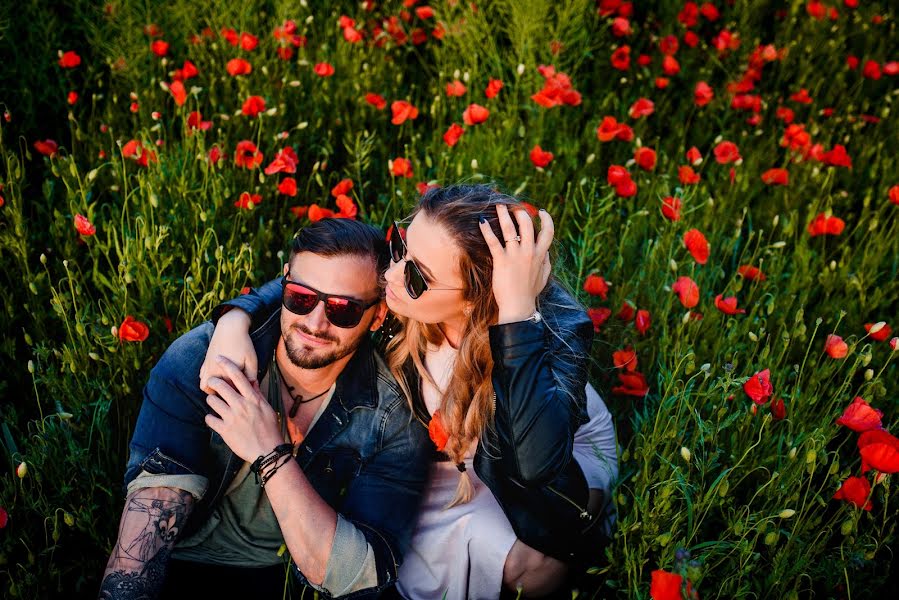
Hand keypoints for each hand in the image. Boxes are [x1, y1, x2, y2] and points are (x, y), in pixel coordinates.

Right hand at [200, 309, 257, 393]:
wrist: (230, 327)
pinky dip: (208, 379)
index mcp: (225, 374)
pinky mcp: (205, 361)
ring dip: (212, 388)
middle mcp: (213, 372)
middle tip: (233, 392)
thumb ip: (251, 376)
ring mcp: (207, 367)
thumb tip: (251, 388)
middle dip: (222, 395)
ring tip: (224, 385)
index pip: (228, 393)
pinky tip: (218, 376)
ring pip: (204, 386)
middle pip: (213, 392)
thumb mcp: (252, 361)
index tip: (242, 395)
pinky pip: (202, 376)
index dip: (235, 396)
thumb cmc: (243, 344)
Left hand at [204, 356, 282, 462]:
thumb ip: (257, 394)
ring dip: (212, 401)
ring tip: (215, 404)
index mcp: (252, 399)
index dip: (227, 364)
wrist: (268, 451)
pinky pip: (209, 419)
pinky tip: (215, 419)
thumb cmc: (269, 429)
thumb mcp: (267, 408)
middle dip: (213, 382)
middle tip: (212, 383)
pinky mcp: (224, 430)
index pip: (238, 376)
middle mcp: (241, 405)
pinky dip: (210, 418)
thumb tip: (252, 381)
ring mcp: (231, 418)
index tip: (219, 358)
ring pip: (212, 401)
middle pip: (220, 386)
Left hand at [479, 204, 553, 323]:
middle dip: (521, 212)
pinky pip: (493, 241)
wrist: (518, 307)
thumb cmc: (530, 294)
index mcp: (541, 255)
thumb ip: (546, 263)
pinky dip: (487, 230)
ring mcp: (515, 256)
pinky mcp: (501, 261)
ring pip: (511, 229)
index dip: (546, 219)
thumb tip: (547, 252)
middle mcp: (529, 252)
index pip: (548, 232)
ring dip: (504, 215)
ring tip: (499, 205)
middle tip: (514, 207)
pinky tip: (481, 221)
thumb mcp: (544, 277)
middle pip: (528, 225)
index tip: (540, 212)